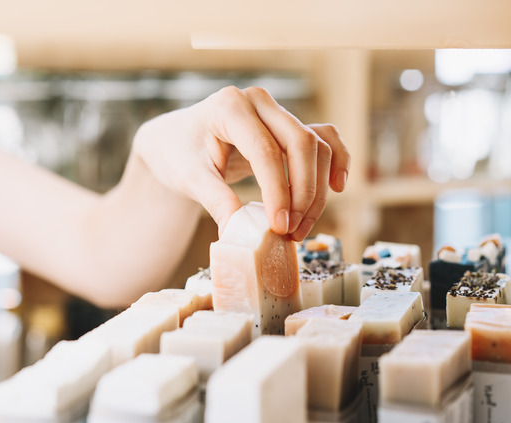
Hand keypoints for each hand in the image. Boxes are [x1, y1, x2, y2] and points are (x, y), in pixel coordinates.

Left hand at [132, 86, 350, 240]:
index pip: (266, 150)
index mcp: (230, 107)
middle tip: (291, 231)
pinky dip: (335, 161)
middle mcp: (258, 102)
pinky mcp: (287, 127)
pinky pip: (323, 139)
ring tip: (299, 227)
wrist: (173, 139)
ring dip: (316, 189)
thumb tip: (240, 233)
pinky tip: (338, 186)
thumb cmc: (177, 153)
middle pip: (301, 144)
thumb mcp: (189, 178)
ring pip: (316, 146)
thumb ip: (216, 201)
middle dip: (303, 192)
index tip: (279, 226)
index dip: (278, 191)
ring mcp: (276, 112)